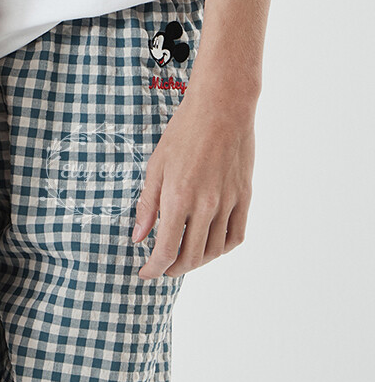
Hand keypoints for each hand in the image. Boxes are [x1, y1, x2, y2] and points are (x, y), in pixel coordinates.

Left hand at [132, 89, 254, 277]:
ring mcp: (228, 203)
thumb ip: (147, 204)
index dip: (154, 268)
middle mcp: (205, 206)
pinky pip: (235, 236)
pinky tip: (210, 245)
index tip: (145, 273)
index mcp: (178, 197)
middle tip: (163, 267)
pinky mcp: (244, 198)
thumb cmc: (184, 132)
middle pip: (191, 257)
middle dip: (174, 268)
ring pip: (214, 251)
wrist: (221, 108)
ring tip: (184, 257)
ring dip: (198, 261)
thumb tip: (138, 237)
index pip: (166, 250)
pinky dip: (222, 248)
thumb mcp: (156, 165)